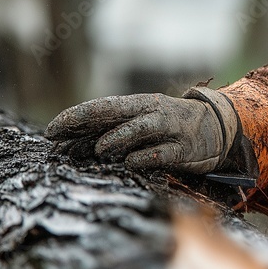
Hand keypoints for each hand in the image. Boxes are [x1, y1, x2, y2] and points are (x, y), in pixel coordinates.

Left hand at [44, 88, 237, 173]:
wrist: (218, 126)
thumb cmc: (171, 127)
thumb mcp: (143, 123)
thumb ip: (114, 132)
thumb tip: (72, 146)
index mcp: (138, 105)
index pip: (101, 107)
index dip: (74, 117)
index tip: (49, 131)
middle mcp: (151, 113)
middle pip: (114, 112)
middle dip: (83, 120)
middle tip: (57, 133)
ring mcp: (169, 130)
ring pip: (140, 128)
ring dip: (118, 137)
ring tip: (97, 148)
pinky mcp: (184, 150)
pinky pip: (162, 153)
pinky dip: (145, 156)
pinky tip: (129, 163)